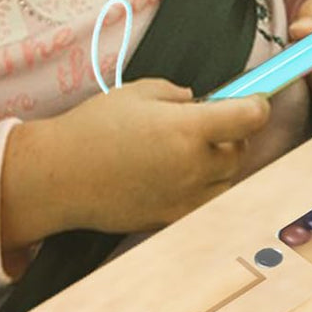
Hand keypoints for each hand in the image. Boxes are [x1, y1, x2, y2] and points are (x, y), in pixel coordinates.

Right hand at [1, 79, 271, 249]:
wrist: (55, 177)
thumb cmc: (92, 128)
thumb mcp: (138, 92)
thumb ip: (178, 94)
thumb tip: (198, 100)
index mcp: (189, 130)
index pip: (251, 118)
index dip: (256, 105)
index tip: (250, 99)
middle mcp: (193, 166)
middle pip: (242, 150)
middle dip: (234, 134)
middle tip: (211, 123)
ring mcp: (183, 197)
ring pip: (228, 179)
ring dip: (221, 162)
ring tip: (192, 149)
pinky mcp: (170, 219)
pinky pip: (206, 201)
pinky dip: (204, 186)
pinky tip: (178, 173)